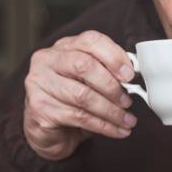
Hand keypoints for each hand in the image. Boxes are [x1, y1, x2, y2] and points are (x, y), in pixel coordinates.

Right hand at [23, 30, 136, 160]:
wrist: (47, 130)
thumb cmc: (71, 100)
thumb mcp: (89, 81)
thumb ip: (107, 71)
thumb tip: (131, 74)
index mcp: (63, 47)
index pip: (90, 40)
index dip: (114, 56)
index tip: (130, 75)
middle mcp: (47, 60)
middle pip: (84, 65)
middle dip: (111, 86)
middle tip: (127, 101)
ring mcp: (40, 83)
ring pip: (83, 95)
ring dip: (111, 111)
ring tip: (127, 120)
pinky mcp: (40, 108)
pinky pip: (79, 116)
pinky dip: (103, 125)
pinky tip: (117, 130)